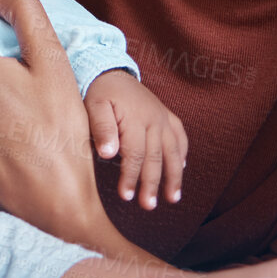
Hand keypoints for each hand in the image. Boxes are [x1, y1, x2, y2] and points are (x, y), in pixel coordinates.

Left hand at [85, 69, 186, 209]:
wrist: (111, 72)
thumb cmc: (99, 93)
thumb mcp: (93, 106)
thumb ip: (102, 129)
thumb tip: (109, 155)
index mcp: (135, 118)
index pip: (135, 155)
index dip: (131, 177)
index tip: (126, 196)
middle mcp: (154, 119)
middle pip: (156, 157)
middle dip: (152, 184)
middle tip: (148, 205)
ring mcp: (164, 118)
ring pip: (173, 151)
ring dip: (174, 176)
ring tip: (173, 198)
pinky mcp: (168, 116)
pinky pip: (180, 138)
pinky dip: (182, 155)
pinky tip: (181, 170)